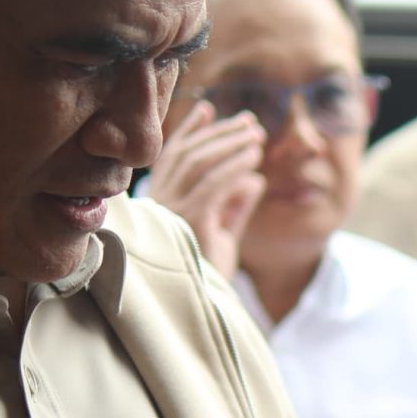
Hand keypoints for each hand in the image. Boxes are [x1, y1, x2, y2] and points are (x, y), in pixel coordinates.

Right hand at [149, 100, 266, 278]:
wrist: (204, 308)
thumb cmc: (209, 274)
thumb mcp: (225, 234)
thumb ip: (237, 206)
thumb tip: (255, 179)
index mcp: (160, 203)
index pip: (171, 157)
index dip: (189, 131)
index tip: (208, 109)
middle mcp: (159, 203)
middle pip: (188, 154)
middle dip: (219, 133)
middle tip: (249, 121)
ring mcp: (172, 211)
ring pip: (200, 163)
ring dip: (230, 143)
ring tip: (257, 134)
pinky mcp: (190, 221)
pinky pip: (215, 183)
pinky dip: (235, 166)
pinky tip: (254, 157)